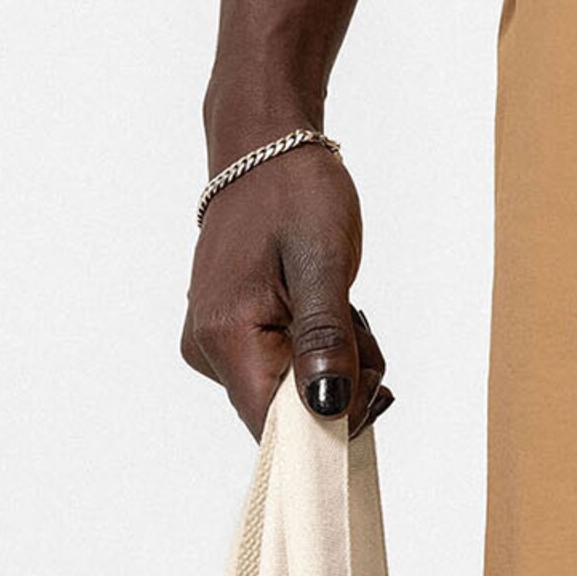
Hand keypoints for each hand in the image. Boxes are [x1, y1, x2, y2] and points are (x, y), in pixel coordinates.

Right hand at [180, 141, 391, 438]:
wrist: (264, 147)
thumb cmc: (295, 193)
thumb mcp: (324, 263)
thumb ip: (325, 341)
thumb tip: (328, 408)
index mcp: (226, 336)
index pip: (275, 428)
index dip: (330, 424)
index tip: (368, 383)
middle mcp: (207, 350)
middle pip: (287, 416)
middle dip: (339, 385)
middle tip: (358, 327)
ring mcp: (212, 344)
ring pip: (290, 395)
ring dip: (333, 366)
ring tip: (341, 310)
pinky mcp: (226, 335)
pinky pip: (281, 371)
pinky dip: (314, 352)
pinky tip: (320, 311)